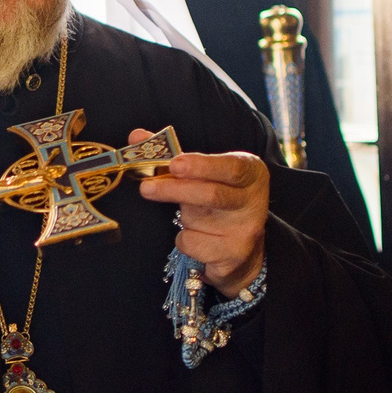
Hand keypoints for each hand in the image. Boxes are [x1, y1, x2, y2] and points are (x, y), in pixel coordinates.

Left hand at [133, 133, 267, 295]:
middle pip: (211, 195)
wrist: (242, 249)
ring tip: (192, 214)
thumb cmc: (218, 201)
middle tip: (146, 188)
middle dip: (174, 190)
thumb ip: (174, 154)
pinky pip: (193, 243)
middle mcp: (254, 201)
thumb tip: (137, 137)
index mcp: (251, 172)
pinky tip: (198, 236)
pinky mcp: (234, 255)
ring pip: (197, 220)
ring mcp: (246, 230)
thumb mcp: (205, 174)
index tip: (175, 164)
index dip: (201, 166)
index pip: (230, 168)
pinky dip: (184, 239)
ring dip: (182, 216)